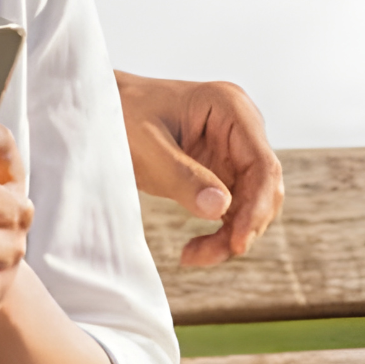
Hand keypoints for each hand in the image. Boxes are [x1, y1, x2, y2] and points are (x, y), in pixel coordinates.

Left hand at [115, 71, 283, 266]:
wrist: (101, 111)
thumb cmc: (120, 115)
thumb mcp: (145, 146)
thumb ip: (182, 175)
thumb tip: (221, 208)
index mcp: (230, 107)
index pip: (263, 164)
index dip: (257, 207)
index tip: (238, 242)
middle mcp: (241, 128)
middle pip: (263, 188)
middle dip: (242, 227)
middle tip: (206, 256)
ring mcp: (233, 150)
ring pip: (252, 205)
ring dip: (230, 237)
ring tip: (192, 256)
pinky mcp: (222, 172)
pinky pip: (233, 210)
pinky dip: (219, 234)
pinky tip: (193, 251)